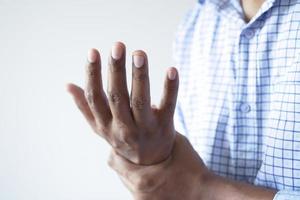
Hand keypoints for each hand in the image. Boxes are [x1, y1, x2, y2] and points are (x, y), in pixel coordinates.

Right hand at [67, 42, 178, 164]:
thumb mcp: (101, 126)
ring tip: (139, 53)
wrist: (149, 162)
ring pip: (140, 100)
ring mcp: (144, 128)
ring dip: (139, 76)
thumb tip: (67, 85)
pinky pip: (168, 106)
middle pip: (117, 97)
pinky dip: (170, 88)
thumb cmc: (122, 136)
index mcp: (105, 125)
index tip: (93, 51)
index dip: (92, 75)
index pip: (95, 98)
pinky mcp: (165, 126)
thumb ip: (85, 107)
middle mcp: (123, 127)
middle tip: (118, 46)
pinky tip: (172, 69)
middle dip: (116, 71)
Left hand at [108, 133, 209, 199]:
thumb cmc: (193, 169)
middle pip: (118, 171)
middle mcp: (138, 192)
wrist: (206, 194)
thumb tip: (152, 109)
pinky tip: (151, 174)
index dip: (116, 147)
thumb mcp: (178, 144)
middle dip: (123, 158)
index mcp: (141, 177)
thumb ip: (162, 128)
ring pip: (126, 181)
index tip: (123, 140)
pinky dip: (139, 180)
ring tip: (143, 162)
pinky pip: (136, 190)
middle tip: (132, 149)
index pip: (113, 159)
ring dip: (130, 170)